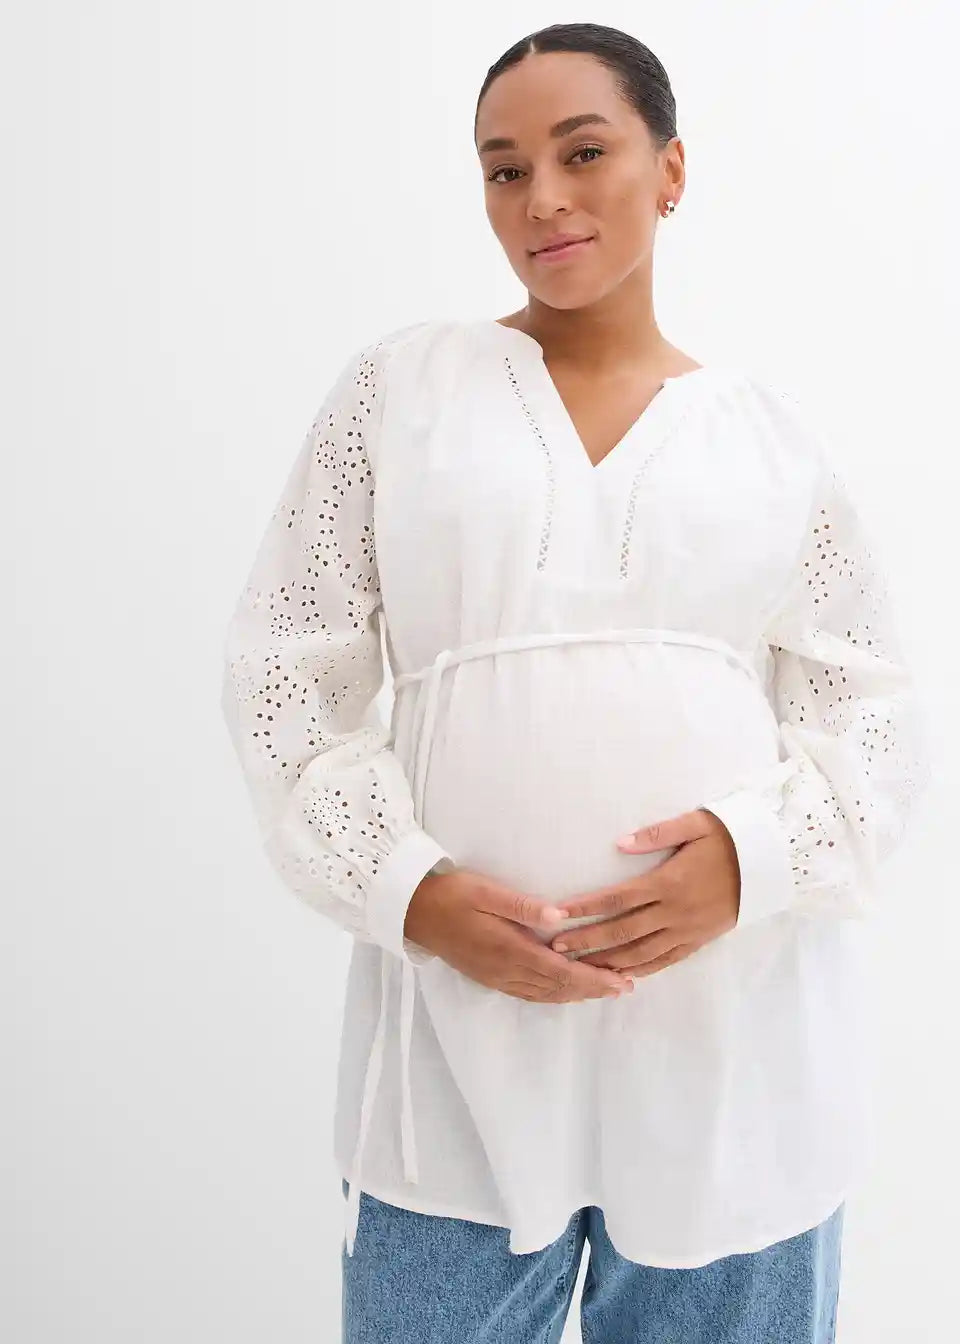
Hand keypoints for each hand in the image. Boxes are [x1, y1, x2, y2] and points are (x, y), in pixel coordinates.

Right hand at [404, 867, 635, 1003]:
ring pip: (545, 994)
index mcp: (510, 950)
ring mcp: (497, 977)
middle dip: (594, 989)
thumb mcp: (487, 892)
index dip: (594, 979)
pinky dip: (554, 994)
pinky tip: (564, 990)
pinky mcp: (489, 977)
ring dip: (576, 994)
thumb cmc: (452, 894)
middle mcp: (506, 971)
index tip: (621, 981)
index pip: (562, 971)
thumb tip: (561, 916)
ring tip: (604, 990)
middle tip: (626, 987)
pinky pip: (529, 993)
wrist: (413, 912)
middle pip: (559, 988)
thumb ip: (523, 906)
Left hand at [546, 808, 740, 977]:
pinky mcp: (698, 941)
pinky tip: (620, 976)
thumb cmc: (729, 839)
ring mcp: (686, 930)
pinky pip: (665, 961)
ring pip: (640, 953)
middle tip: (555, 947)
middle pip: (621, 931)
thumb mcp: (695, 825)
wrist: (770, 865)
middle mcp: (674, 912)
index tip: (557, 913)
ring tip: (579, 967)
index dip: (584, 907)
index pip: (616, 899)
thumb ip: (656, 834)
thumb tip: (619, 843)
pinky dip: (641, 970)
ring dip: (608, 960)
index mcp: (668, 882)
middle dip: (586, 940)